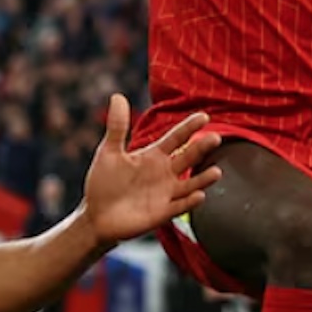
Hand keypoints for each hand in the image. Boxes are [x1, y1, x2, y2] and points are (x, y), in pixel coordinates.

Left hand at [79, 96, 221, 244]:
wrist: (96, 215)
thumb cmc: (103, 182)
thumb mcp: (109, 152)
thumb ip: (117, 127)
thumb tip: (118, 95)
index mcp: (153, 155)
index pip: (176, 138)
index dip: (189, 127)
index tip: (204, 116)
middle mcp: (164, 173)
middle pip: (188, 157)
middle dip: (202, 148)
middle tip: (216, 138)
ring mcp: (166, 193)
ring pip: (191, 184)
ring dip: (204, 178)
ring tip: (216, 171)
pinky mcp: (162, 212)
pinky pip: (180, 206)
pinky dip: (190, 202)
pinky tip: (199, 195)